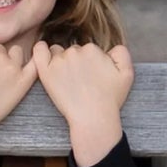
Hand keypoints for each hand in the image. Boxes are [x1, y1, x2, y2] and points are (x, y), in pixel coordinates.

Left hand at [32, 40, 133, 164]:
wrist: (94, 117)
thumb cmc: (110, 99)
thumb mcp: (127, 73)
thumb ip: (121, 53)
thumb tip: (111, 48)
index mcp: (92, 50)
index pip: (87, 50)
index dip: (89, 63)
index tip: (91, 77)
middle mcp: (75, 52)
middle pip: (72, 51)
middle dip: (76, 62)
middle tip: (80, 82)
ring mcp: (59, 61)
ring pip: (57, 53)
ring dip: (60, 61)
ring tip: (67, 80)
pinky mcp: (46, 72)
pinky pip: (39, 51)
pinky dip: (40, 49)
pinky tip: (44, 53)